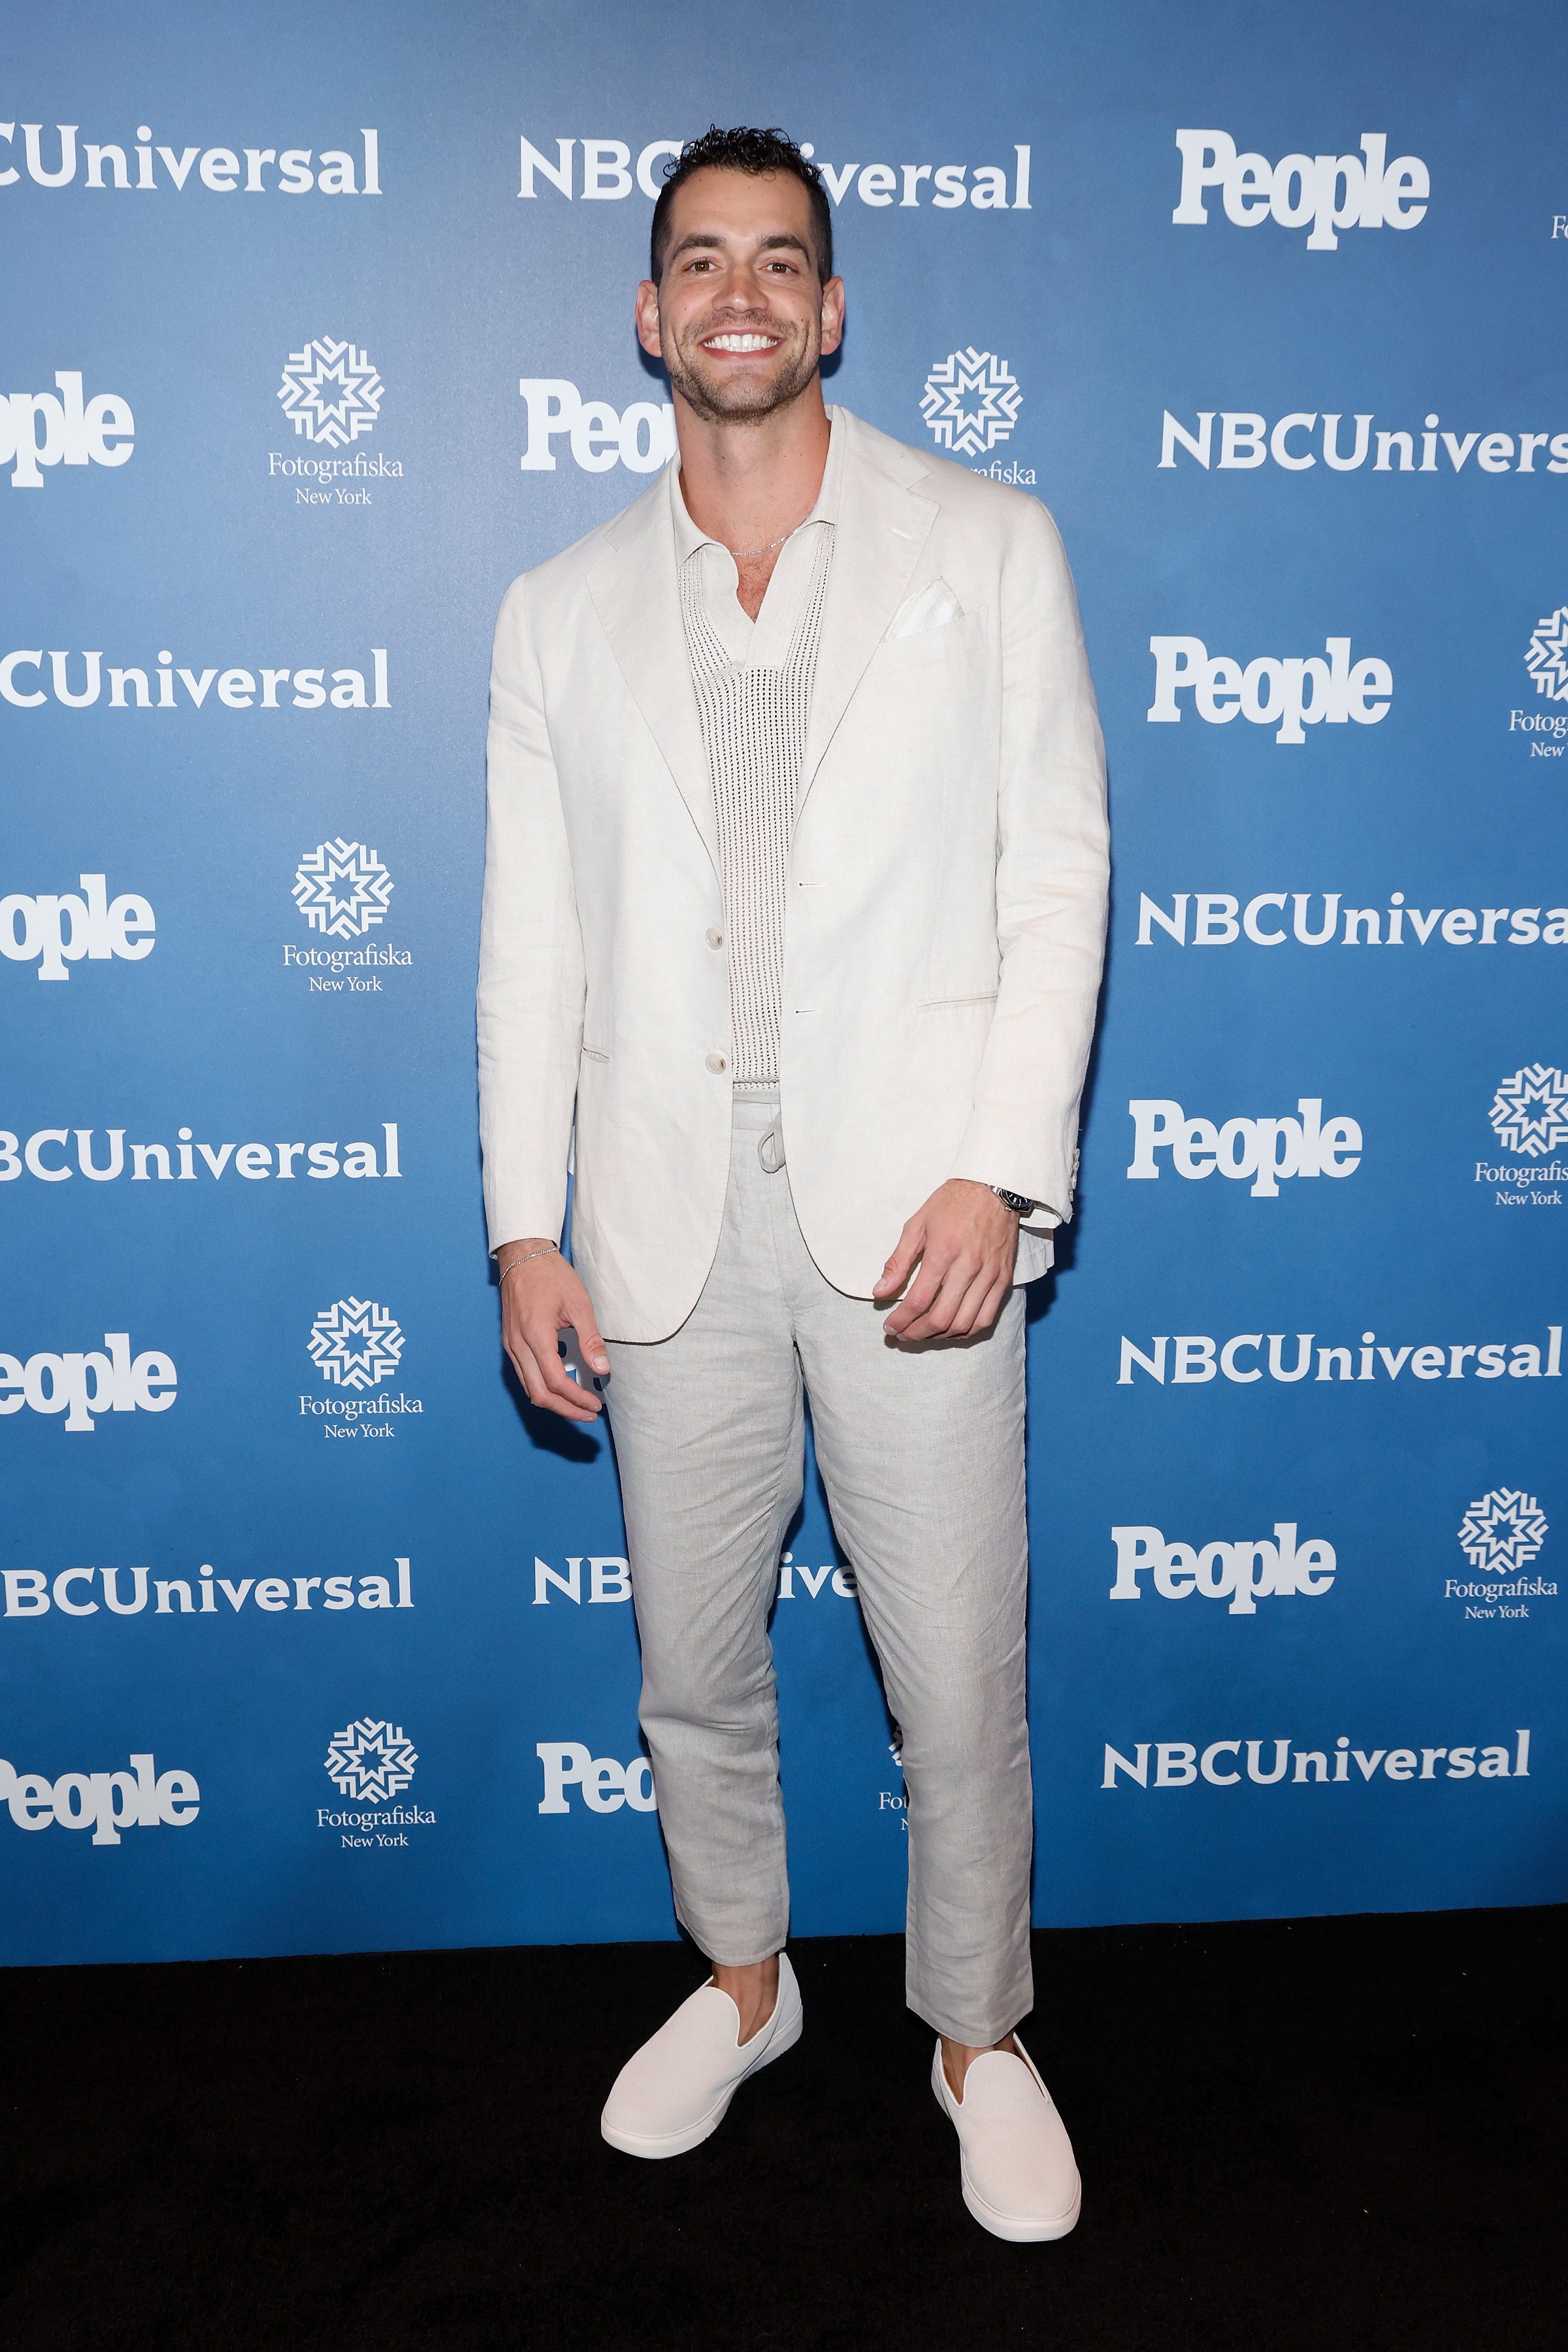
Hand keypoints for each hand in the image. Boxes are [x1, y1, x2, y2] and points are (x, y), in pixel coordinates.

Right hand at [498, 1241, 610, 1422]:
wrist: (523, 1255)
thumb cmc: (551, 1275)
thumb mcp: (579, 1304)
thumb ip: (591, 1339)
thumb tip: (602, 1369)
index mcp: (535, 1336)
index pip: (556, 1382)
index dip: (577, 1399)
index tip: (596, 1405)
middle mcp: (518, 1345)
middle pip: (539, 1394)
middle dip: (566, 1409)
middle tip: (589, 1414)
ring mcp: (510, 1345)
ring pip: (529, 1388)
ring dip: (553, 1402)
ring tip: (578, 1406)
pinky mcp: (509, 1342)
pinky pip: (524, 1375)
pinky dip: (542, 1388)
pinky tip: (560, 1388)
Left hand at [874, 1180, 1019, 1342]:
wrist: (994, 1187)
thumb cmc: (952, 1203)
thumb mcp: (917, 1225)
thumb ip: (898, 1261)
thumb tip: (880, 1292)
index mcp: (943, 1253)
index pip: (918, 1301)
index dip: (901, 1321)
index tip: (889, 1327)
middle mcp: (968, 1268)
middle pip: (941, 1318)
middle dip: (917, 1334)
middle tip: (903, 1334)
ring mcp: (989, 1275)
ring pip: (964, 1323)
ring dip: (940, 1336)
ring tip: (924, 1334)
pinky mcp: (1003, 1278)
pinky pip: (986, 1317)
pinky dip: (967, 1331)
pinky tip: (951, 1330)